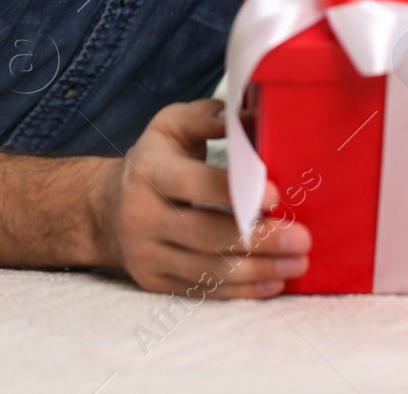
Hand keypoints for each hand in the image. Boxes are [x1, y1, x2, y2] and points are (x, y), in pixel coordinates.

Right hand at [101, 99, 310, 298]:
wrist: (105, 209)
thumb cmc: (155, 160)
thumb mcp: (172, 126)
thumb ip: (211, 117)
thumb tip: (256, 118)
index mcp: (149, 171)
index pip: (193, 184)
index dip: (234, 192)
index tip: (276, 196)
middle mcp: (142, 216)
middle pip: (206, 234)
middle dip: (259, 239)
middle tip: (302, 239)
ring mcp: (147, 254)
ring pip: (208, 269)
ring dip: (258, 269)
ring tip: (297, 263)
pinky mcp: (156, 282)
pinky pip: (203, 291)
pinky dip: (242, 290)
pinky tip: (274, 281)